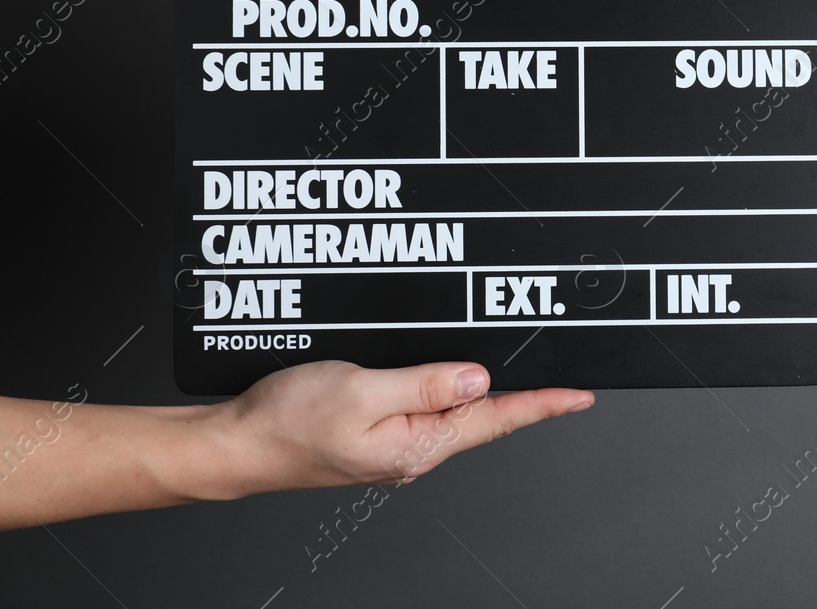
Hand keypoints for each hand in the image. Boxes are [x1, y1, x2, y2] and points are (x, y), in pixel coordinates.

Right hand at [209, 360, 592, 494]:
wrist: (235, 445)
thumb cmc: (286, 423)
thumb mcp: (363, 392)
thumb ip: (424, 383)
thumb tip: (478, 377)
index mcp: (419, 443)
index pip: (497, 418)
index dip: (543, 403)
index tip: (581, 394)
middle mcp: (415, 447)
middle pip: (485, 414)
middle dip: (526, 393)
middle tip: (563, 372)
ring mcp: (396, 441)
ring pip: (458, 408)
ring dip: (490, 387)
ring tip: (523, 368)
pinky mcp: (376, 429)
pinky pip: (427, 404)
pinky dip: (449, 384)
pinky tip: (456, 371)